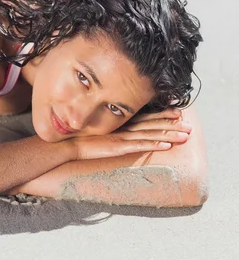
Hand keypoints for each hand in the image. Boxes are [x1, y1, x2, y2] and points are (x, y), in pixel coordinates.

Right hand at [71, 108, 191, 160]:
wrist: (70, 143)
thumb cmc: (84, 138)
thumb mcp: (103, 132)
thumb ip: (115, 130)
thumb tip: (125, 133)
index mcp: (122, 123)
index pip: (147, 117)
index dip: (163, 114)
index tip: (178, 112)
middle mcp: (125, 127)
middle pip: (153, 124)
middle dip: (172, 124)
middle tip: (189, 125)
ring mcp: (123, 136)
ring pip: (151, 134)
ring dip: (170, 134)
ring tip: (186, 136)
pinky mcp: (119, 147)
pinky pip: (140, 145)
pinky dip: (154, 145)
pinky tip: (167, 146)